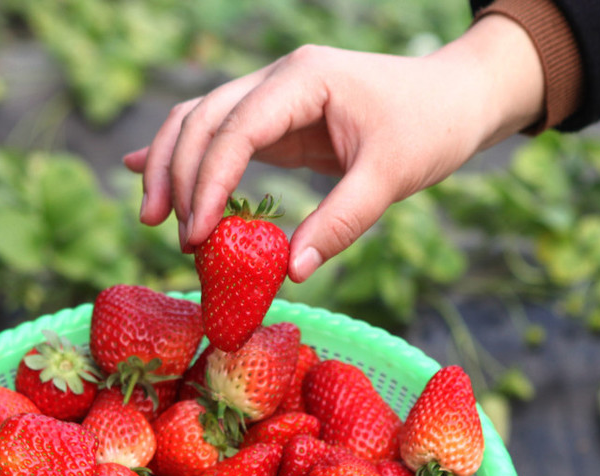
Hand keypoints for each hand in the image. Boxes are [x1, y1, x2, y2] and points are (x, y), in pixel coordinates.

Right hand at [123, 14, 545, 280]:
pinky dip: (186, 155)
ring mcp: (274, 95)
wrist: (454, 99)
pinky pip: (219, 131)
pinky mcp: (276, 118)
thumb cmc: (429, 129)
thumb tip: (292, 272)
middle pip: (202, 119)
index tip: (197, 236)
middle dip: (178, 176)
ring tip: (153, 218)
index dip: (209, 183)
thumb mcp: (391, 178)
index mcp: (304, 79)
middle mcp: (279, 79)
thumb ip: (341, 222)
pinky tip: (145, 174)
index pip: (236, 128)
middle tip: (174, 239)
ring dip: (171, 165)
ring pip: (199, 120)